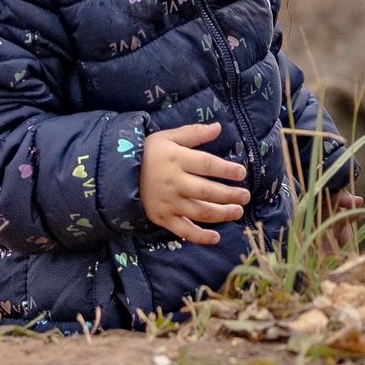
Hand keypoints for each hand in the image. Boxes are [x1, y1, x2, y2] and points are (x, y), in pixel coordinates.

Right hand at [141, 121, 247, 244]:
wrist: (118, 174)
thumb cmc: (148, 153)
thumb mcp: (168, 137)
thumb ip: (193, 133)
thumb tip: (218, 127)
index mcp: (176, 159)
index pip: (206, 164)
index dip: (226, 169)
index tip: (242, 173)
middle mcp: (173, 182)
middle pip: (206, 191)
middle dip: (229, 195)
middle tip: (246, 196)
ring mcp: (168, 203)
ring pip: (199, 211)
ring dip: (221, 214)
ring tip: (238, 212)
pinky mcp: (162, 218)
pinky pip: (183, 230)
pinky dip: (199, 237)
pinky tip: (216, 237)